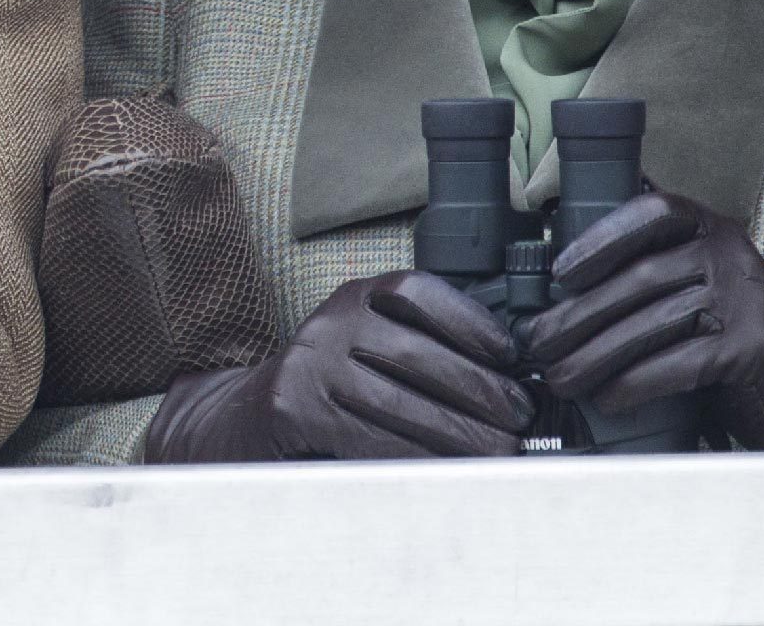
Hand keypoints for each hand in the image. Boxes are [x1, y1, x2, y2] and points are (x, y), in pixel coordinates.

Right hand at [145, 270, 531, 461]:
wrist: (242, 424)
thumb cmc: (326, 392)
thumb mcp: (366, 351)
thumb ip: (419, 352)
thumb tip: (505, 381)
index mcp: (354, 297)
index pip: (417, 292)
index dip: (470, 321)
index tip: (511, 355)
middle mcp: (330, 322)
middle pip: (418, 353)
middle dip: (480, 391)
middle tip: (521, 422)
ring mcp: (309, 363)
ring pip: (399, 402)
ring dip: (459, 434)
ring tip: (499, 454)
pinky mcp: (295, 409)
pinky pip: (368, 438)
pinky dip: (414, 458)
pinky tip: (445, 471)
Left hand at [519, 190, 763, 449]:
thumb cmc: (724, 334)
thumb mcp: (692, 287)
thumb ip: (646, 272)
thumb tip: (554, 289)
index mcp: (709, 228)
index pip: (653, 212)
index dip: (601, 238)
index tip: (559, 274)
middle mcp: (731, 252)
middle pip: (640, 278)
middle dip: (578, 316)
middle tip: (537, 345)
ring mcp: (746, 297)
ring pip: (652, 323)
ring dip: (594, 356)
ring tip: (559, 378)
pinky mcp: (752, 346)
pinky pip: (678, 363)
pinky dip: (635, 383)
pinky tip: (606, 398)